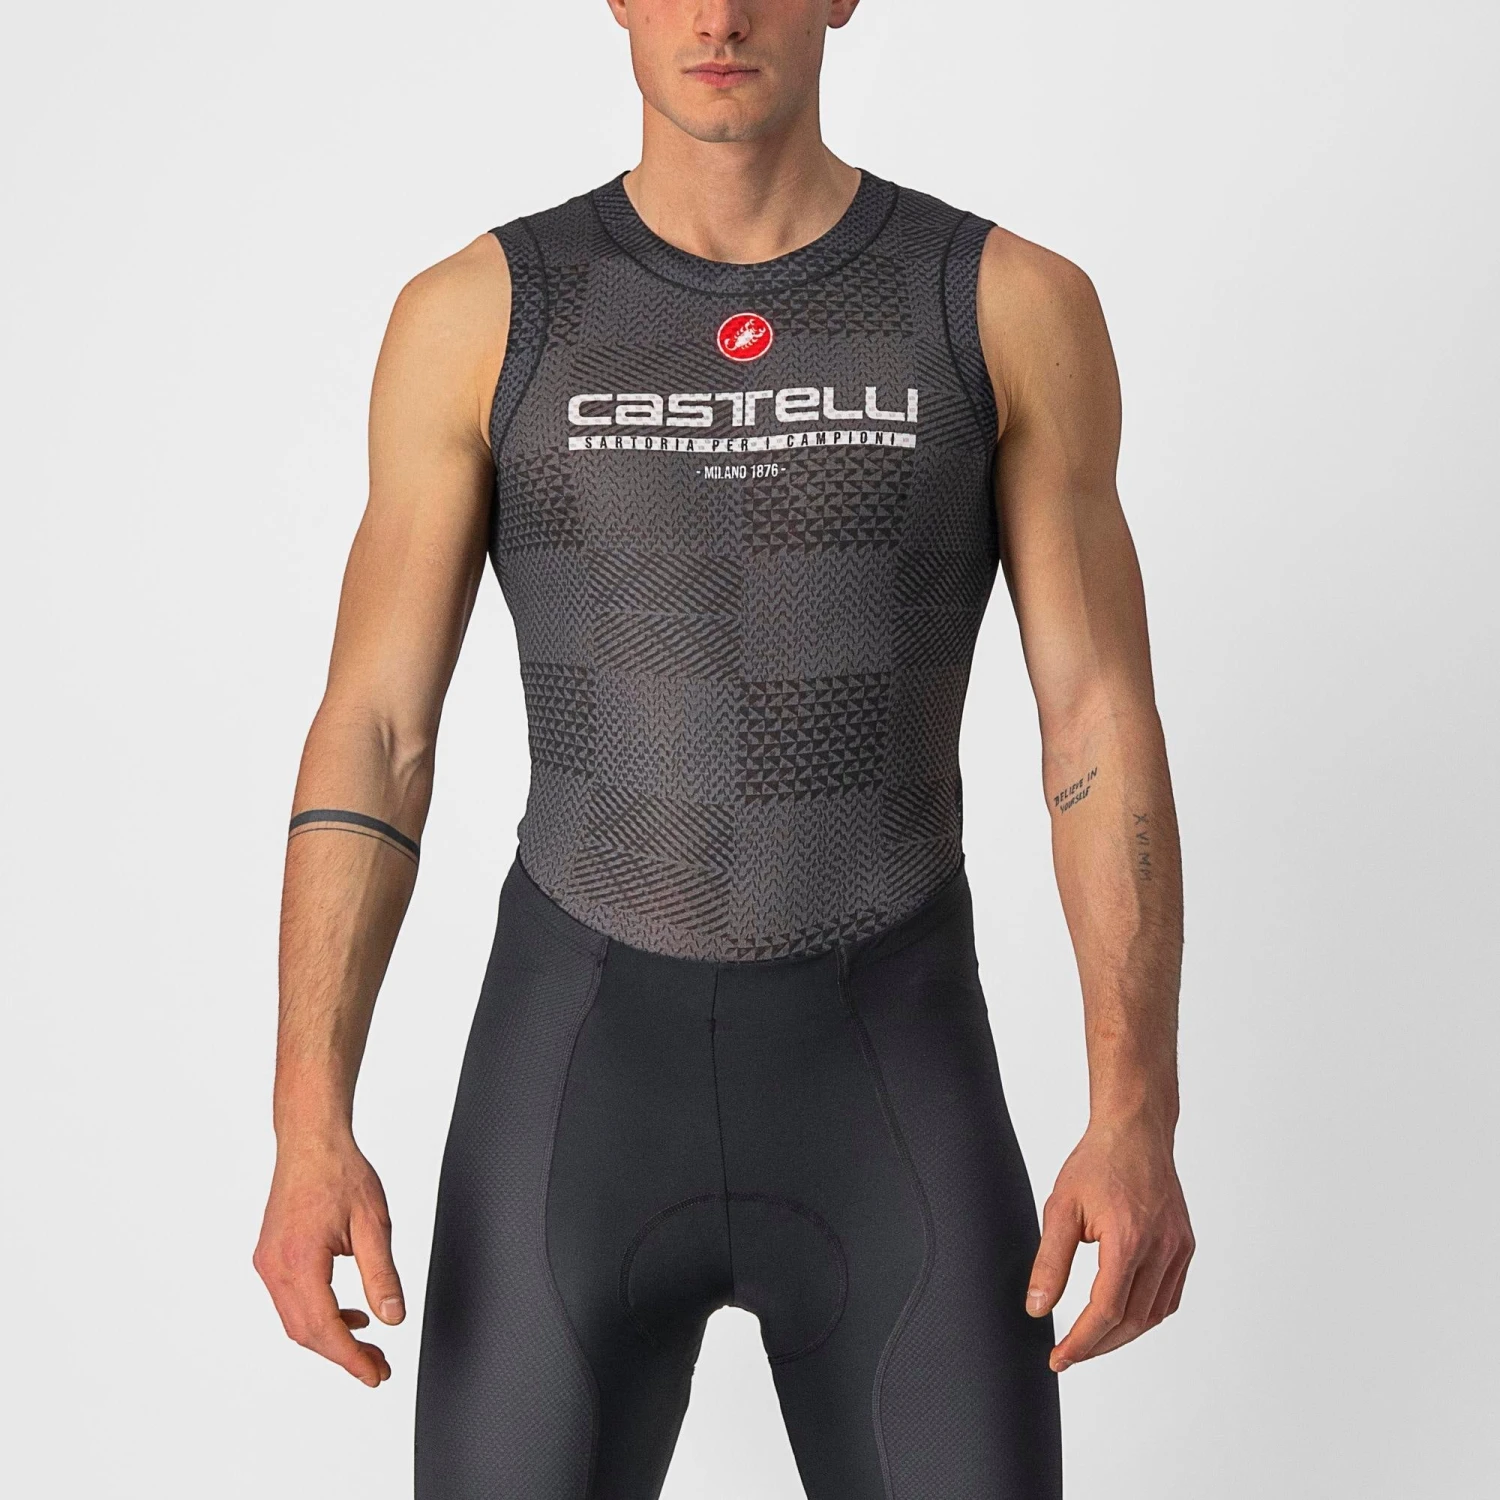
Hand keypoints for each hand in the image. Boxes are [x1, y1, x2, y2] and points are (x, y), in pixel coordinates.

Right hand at [253, 1136, 404, 1385]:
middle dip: (342, 1354)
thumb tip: (393, 1319)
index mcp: (299, 1260)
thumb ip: (381, 1274)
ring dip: (330, 1337)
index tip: (375, 1375)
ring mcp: (268, 1262)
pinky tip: (349, 1314)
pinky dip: (319, 1315)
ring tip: (368, 1347)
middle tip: (378, 1367)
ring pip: (295, 1320)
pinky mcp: (271, 1256)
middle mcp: (275, 1266)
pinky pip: (291, 1300)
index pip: (324, 1326)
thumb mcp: (373, 1223)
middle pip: (305, 1332)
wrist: (311, 1140)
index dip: (350, 1358)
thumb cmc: (341, 1172)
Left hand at [1026, 1119, 1193, 1371]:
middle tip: (1069, 1354)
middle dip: (1098, 1345)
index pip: (1106, 1311)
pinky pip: (1169, 1297)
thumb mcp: (1061, 1208)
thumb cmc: (1096, 1163)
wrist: (1135, 1131)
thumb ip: (1049, 1262)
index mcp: (1129, 1239)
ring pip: (1154, 1314)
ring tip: (1091, 1340)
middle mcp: (1161, 1248)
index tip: (1059, 1357)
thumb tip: (1036, 1308)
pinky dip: (1145, 1315)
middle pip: (1132, 1321)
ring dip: (1122, 1335)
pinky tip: (1122, 1317)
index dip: (1081, 1341)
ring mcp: (1178, 1248)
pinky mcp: (1185, 1245)